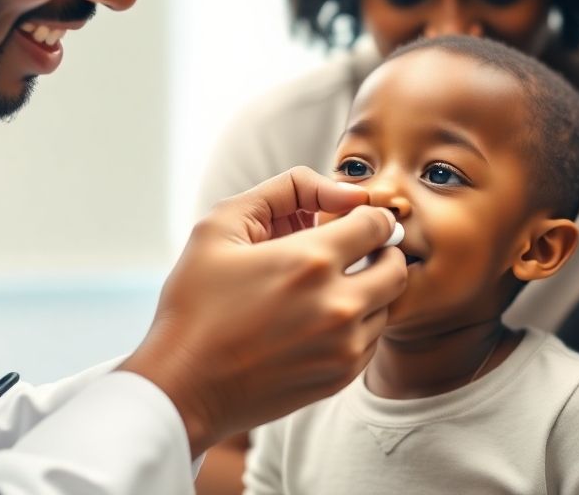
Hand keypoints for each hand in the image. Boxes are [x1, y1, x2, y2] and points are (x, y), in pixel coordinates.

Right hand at [120, 167, 407, 456]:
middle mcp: (339, 305)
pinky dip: (359, 324)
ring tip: (328, 288)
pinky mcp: (341, 377)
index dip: (365, 215)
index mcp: (312, 261)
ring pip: (389, 305)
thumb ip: (287, 190)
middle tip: (349, 251)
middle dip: (378, 251)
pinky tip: (320, 321)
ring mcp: (344, 346)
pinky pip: (373, 339)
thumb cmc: (195, 303)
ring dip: (369, 289)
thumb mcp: (220, 225)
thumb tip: (349, 193)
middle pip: (396, 265)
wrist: (182, 387)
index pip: (378, 224)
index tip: (346, 221)